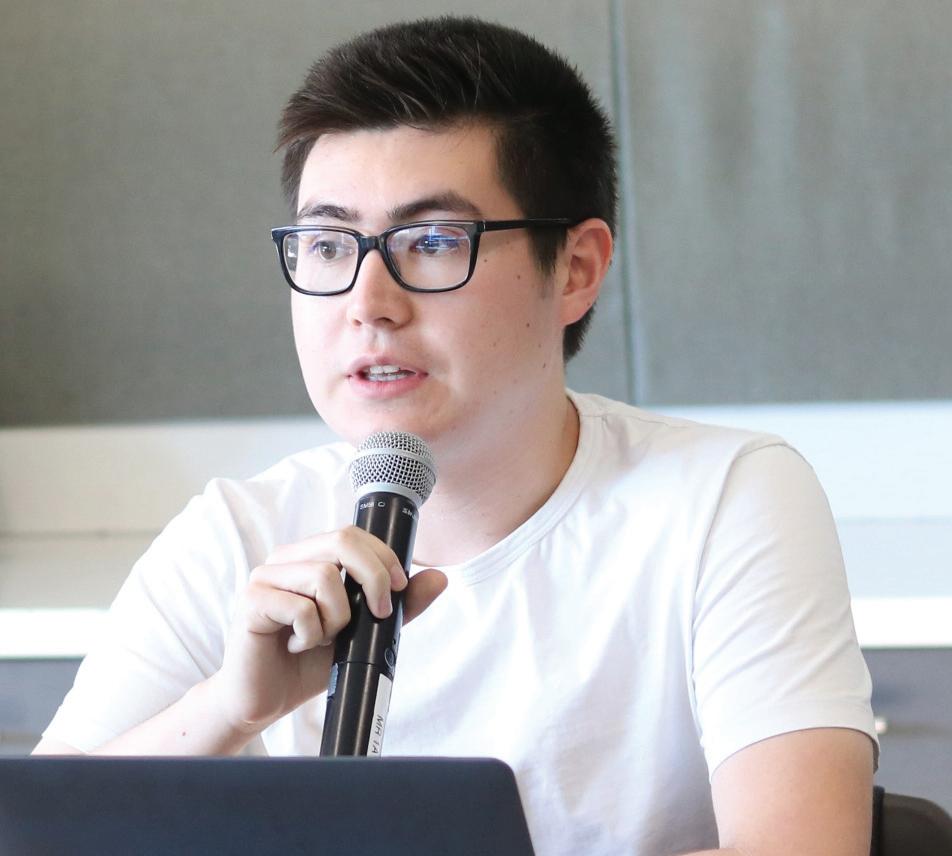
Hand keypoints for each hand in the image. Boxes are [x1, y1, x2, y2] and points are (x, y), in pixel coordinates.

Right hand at [212, 525, 446, 735]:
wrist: (267, 700)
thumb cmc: (309, 662)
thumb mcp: (366, 633)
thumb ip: (401, 607)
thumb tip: (439, 578)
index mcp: (310, 557)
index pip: (352, 534)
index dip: (382, 557)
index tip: (399, 588)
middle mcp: (285, 560)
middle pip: (341, 541)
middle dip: (373, 576)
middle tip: (379, 612)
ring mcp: (265, 578)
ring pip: (323, 576)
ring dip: (337, 618)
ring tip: (322, 638)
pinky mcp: (251, 603)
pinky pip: (299, 608)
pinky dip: (310, 634)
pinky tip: (298, 646)